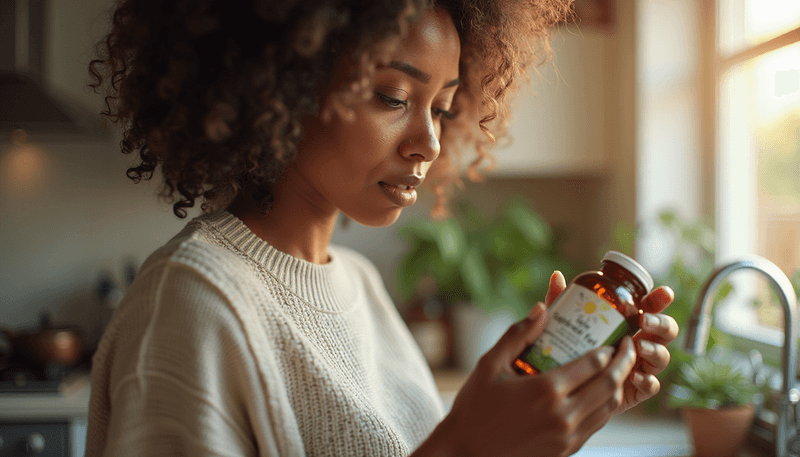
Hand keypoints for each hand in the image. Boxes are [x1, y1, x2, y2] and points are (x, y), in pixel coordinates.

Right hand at [419, 303, 637, 456]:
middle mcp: (562, 414)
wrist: (467, 453)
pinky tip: (602, 394)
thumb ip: (518, 335)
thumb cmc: (474, 407)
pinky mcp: (566, 450)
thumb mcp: (489, 365)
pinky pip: (597, 424)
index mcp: (545, 389)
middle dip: (625, 363)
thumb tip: (542, 308)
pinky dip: (606, 406)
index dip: (612, 349)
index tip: (619, 336)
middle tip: (629, 347)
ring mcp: (567, 436)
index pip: (593, 364)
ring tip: (620, 369)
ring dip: (620, 385)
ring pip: (608, 407)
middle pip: (609, 384)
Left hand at [546, 271, 678, 414]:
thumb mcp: (565, 324)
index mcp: (629, 323)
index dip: (660, 299)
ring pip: (662, 357)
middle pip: (666, 331)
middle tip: (643, 320)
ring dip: (655, 350)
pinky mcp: (638, 390)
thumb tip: (557, 276)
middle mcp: (640, 342)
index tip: (663, 293)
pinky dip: (647, 380)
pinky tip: (634, 376)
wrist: (567, 389)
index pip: (651, 307)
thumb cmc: (570, 349)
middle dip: (661, 323)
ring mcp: (642, 367)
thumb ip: (563, 302)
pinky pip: (652, 385)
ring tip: (638, 347)